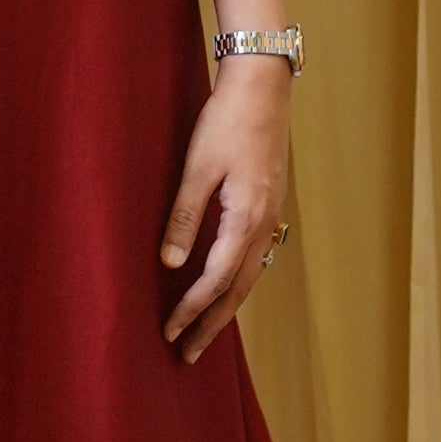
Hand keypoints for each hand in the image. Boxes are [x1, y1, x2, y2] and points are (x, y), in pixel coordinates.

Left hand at [160, 58, 292, 361]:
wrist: (264, 86)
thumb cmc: (226, 121)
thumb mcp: (197, 167)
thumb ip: (184, 216)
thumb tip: (170, 264)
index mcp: (246, 218)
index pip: (215, 280)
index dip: (191, 310)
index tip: (168, 333)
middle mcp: (264, 223)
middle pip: (238, 289)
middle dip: (212, 324)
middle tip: (189, 355)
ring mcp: (272, 215)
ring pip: (250, 276)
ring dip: (227, 307)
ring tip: (206, 332)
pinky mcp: (270, 204)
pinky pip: (255, 257)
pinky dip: (239, 281)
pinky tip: (225, 286)